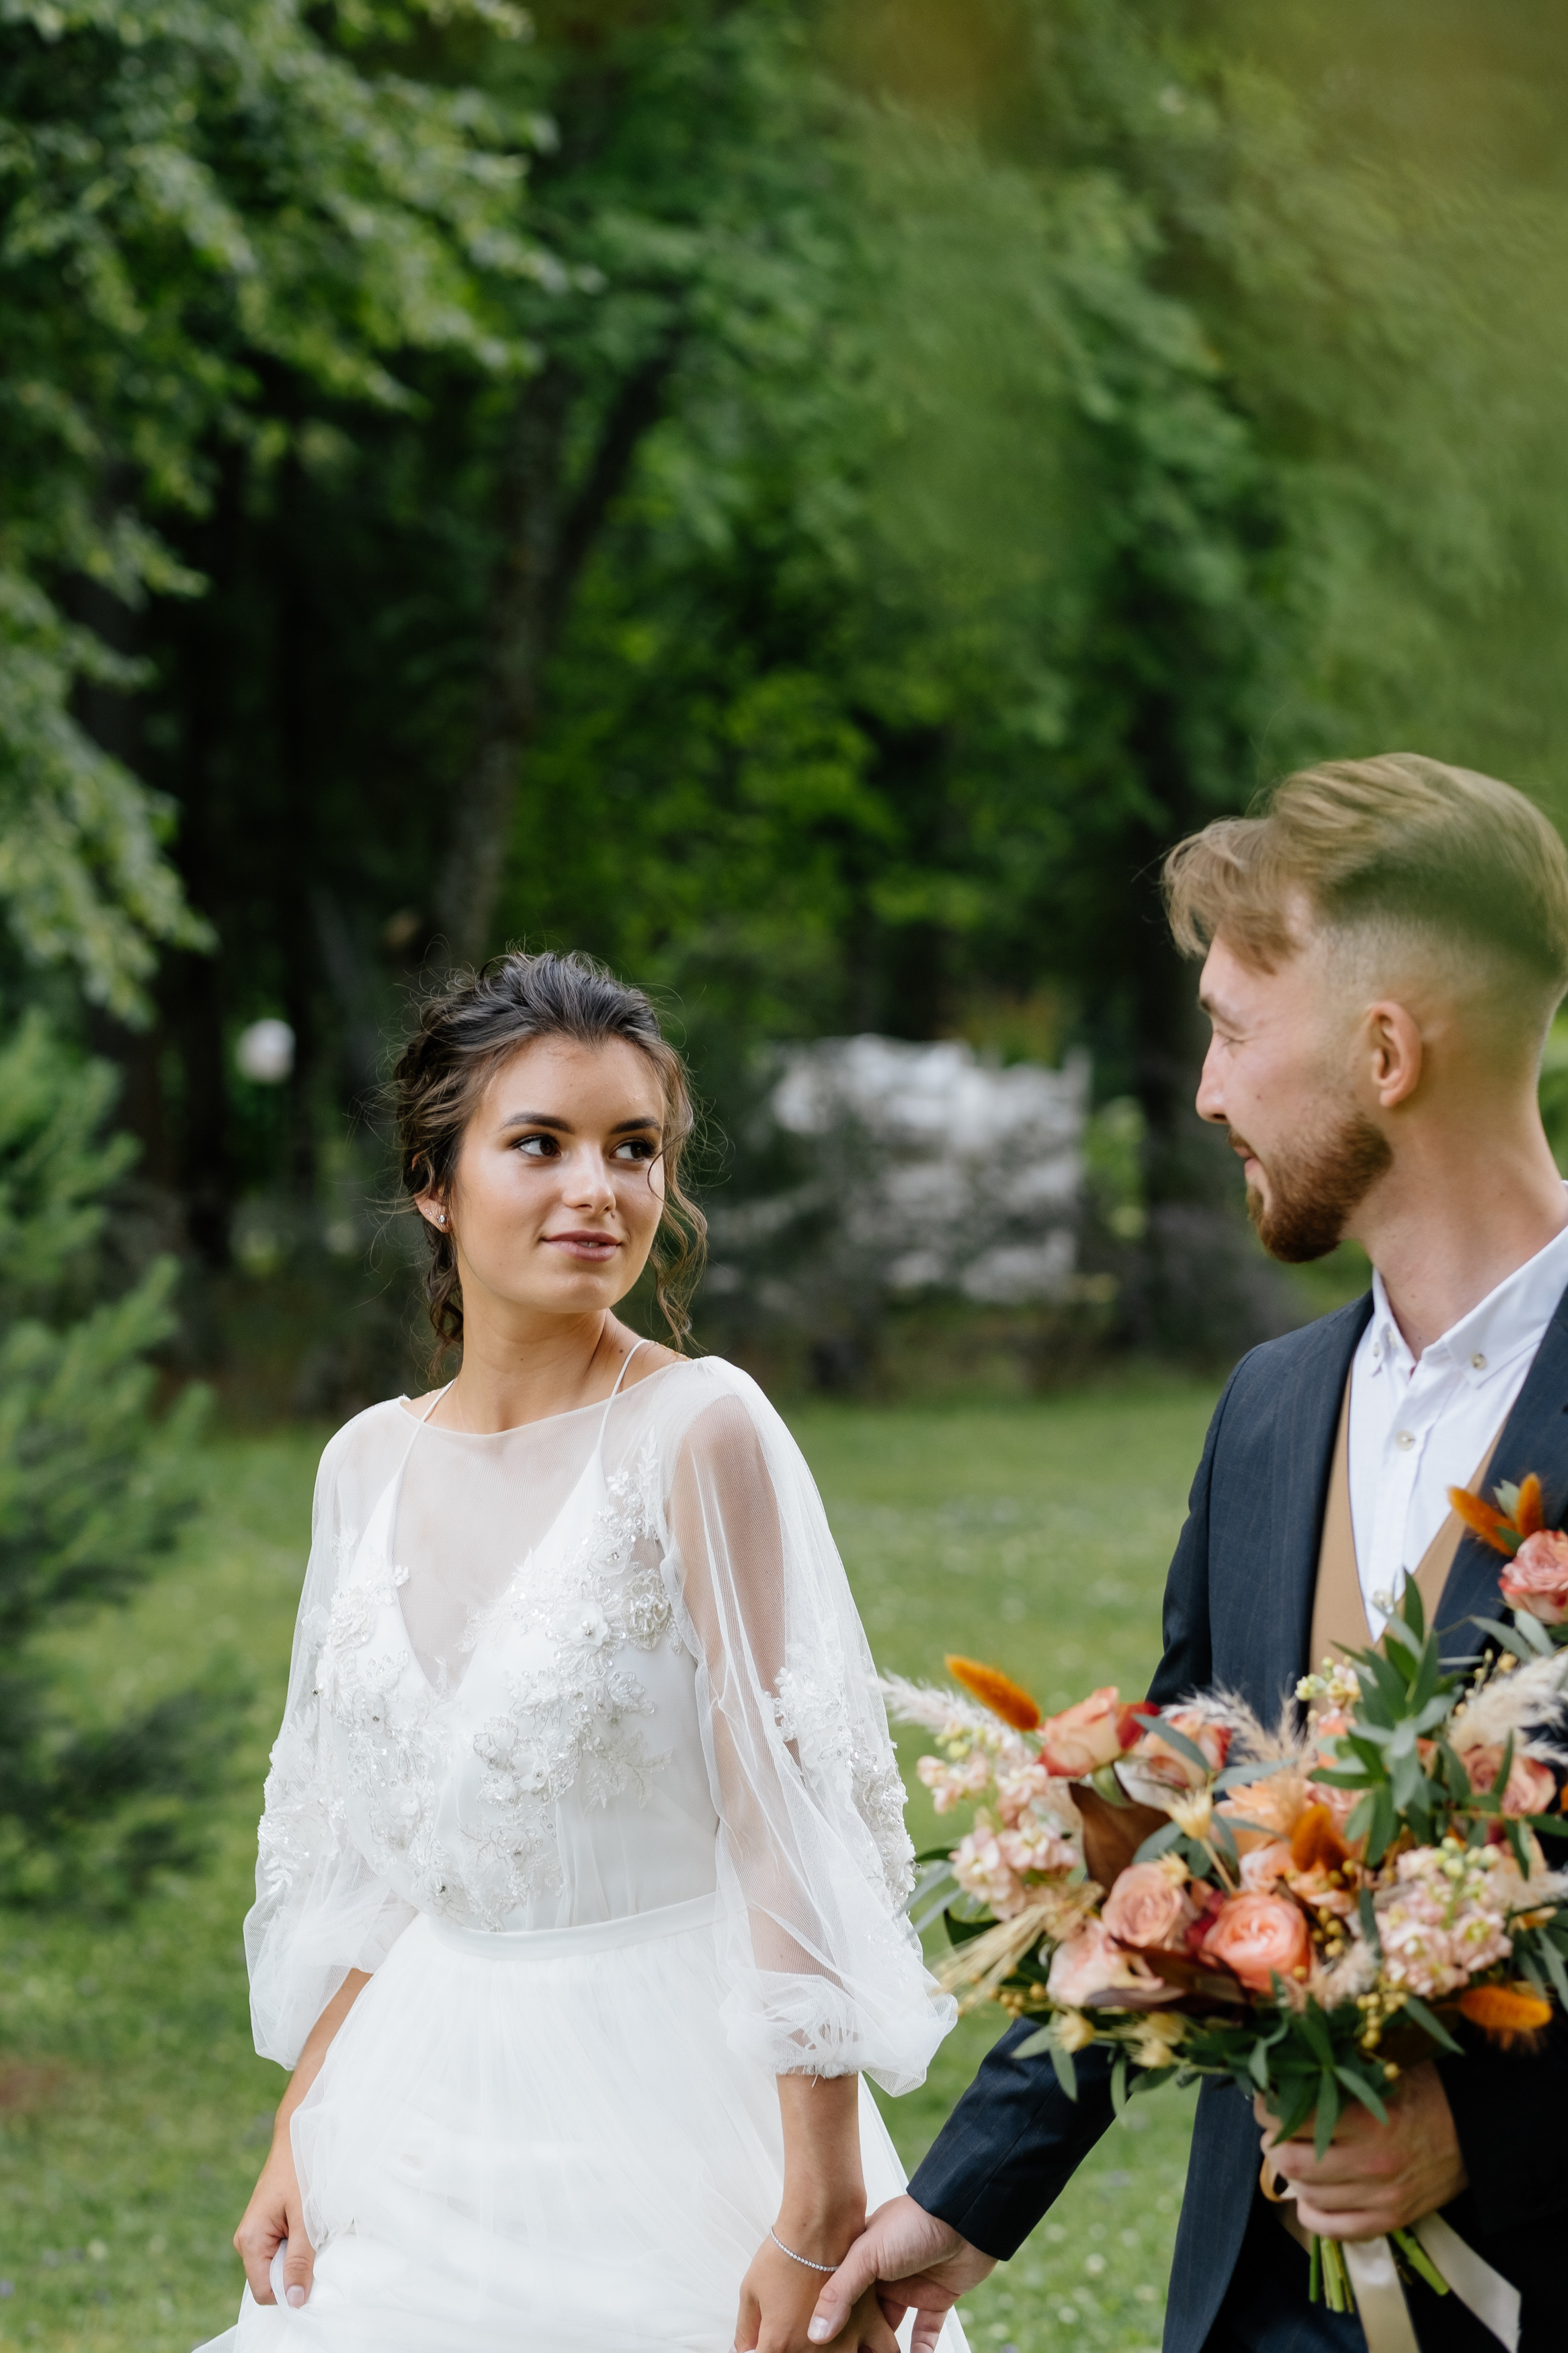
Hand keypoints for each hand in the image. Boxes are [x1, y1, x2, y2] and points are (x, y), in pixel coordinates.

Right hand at [233, 2127, 314, 2307]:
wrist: (298, 2135)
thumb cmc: (301, 2170)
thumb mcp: (305, 2218)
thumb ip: (299, 2260)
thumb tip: (294, 2301)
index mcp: (249, 2240)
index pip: (264, 2291)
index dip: (288, 2293)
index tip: (314, 2281)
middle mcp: (247, 2240)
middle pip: (269, 2280)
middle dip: (295, 2274)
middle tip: (319, 2252)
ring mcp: (257, 2233)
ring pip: (277, 2265)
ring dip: (299, 2259)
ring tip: (316, 2236)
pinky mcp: (267, 2226)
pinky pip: (281, 2250)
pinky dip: (298, 2247)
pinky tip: (312, 2230)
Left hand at [735, 2226, 897, 2352]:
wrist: (819, 2224)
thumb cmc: (784, 2255)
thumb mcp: (751, 2291)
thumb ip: (747, 2330)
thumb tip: (746, 2350)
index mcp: (782, 2346)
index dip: (766, 2352)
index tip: (769, 2344)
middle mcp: (816, 2352)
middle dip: (801, 2349)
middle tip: (798, 2336)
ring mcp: (846, 2341)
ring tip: (834, 2344)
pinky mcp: (871, 2323)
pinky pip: (885, 2350)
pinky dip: (875, 2350)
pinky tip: (865, 2345)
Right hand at [808, 2196, 994, 2352]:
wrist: (964, 2216)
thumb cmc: (913, 2223)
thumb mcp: (867, 2255)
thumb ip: (840, 2293)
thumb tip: (815, 2332)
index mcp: (861, 2258)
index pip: (840, 2296)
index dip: (832, 2321)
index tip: (824, 2346)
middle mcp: (883, 2273)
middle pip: (865, 2316)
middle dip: (859, 2340)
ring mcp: (910, 2285)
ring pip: (893, 2327)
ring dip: (887, 2349)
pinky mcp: (936, 2297)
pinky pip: (925, 2332)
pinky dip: (920, 2350)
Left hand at [1255, 2059, 1467, 2238]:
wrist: (1476, 2133)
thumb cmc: (1426, 2092)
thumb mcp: (1384, 2068)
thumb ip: (1339, 2069)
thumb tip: (1287, 2060)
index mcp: (1369, 2120)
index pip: (1295, 2119)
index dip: (1269, 2107)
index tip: (1266, 2098)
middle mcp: (1373, 2164)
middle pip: (1293, 2162)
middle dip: (1273, 2142)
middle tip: (1274, 2128)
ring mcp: (1382, 2198)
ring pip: (1308, 2196)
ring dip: (1290, 2174)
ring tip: (1292, 2154)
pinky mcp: (1390, 2221)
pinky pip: (1333, 2229)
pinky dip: (1311, 2214)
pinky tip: (1307, 2195)